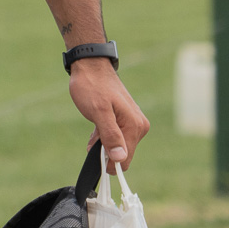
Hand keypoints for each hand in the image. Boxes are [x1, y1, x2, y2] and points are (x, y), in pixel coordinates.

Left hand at [69, 57, 148, 171]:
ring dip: (103, 143)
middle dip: (105, 150)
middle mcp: (138, 126)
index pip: (124, 159)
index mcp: (135, 126)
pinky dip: (103, 136)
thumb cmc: (92, 87)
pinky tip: (95, 129)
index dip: (108, 161)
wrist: (90, 66)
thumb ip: (110, 135)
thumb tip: (120, 158)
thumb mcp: (99, 112)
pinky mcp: (125, 119)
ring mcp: (132, 122)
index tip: (94, 152)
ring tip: (93, 129)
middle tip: (93, 136)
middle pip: (121, 153)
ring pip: (117, 145)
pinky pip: (115, 137)